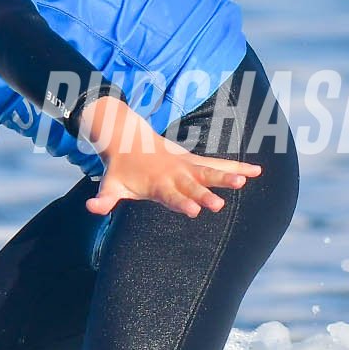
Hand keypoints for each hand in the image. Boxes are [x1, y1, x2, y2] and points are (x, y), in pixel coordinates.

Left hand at [77, 93, 261, 217]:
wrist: (127, 139)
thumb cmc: (121, 170)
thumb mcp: (109, 184)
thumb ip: (103, 198)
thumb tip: (91, 207)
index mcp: (157, 183)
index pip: (171, 196)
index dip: (182, 202)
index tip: (194, 211)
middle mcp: (175, 173)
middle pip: (193, 184)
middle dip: (206, 193)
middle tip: (219, 205)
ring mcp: (187, 165)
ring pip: (210, 170)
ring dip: (228, 175)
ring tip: (246, 180)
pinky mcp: (195, 161)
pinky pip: (218, 164)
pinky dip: (237, 167)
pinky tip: (257, 172)